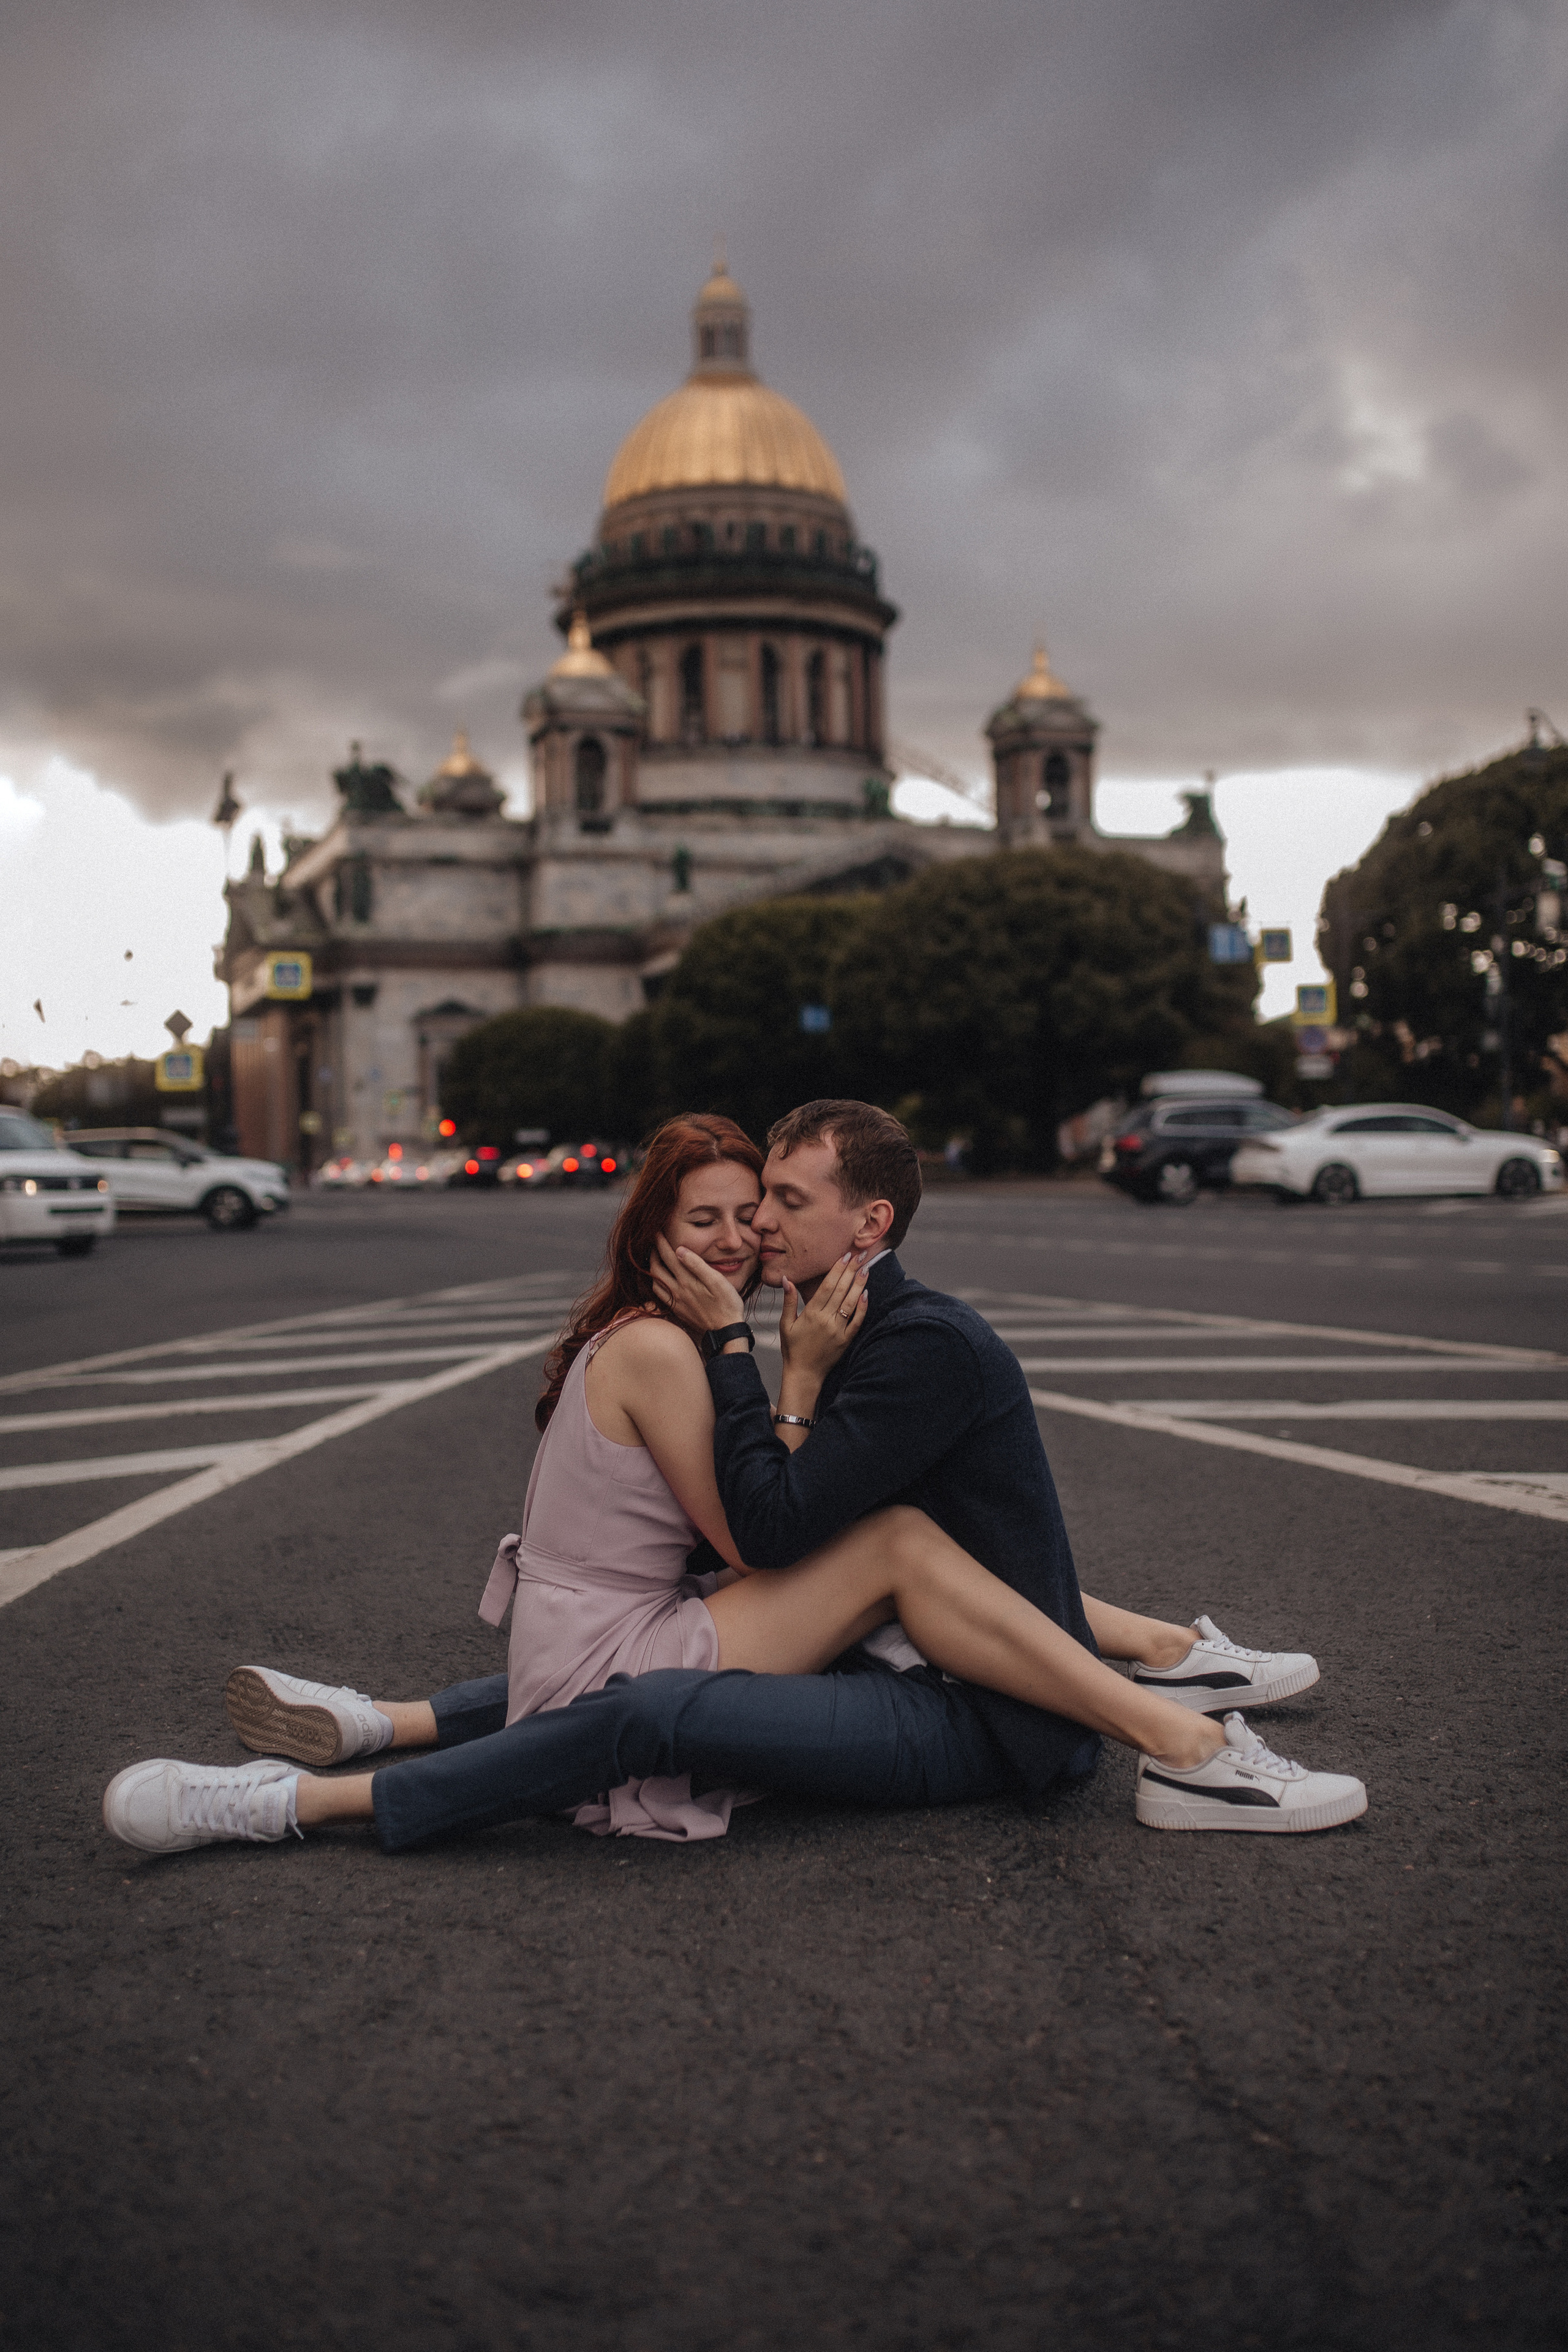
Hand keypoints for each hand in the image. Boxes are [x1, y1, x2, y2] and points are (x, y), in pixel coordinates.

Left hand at [649, 1232, 746, 1331]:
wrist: (725, 1333)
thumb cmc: (727, 1305)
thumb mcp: (717, 1282)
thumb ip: (698, 1265)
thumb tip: (680, 1250)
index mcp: (686, 1281)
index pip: (669, 1256)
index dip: (661, 1241)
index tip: (656, 1229)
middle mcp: (677, 1291)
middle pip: (657, 1268)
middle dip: (653, 1252)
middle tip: (652, 1241)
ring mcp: (676, 1302)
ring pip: (655, 1282)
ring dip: (652, 1268)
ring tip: (654, 1258)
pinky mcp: (678, 1311)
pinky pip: (659, 1295)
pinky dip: (656, 1283)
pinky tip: (660, 1281)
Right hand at [778, 1253, 868, 1384]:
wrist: (804, 1374)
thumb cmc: (793, 1348)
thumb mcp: (786, 1324)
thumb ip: (789, 1301)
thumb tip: (787, 1279)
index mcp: (811, 1314)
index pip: (827, 1286)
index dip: (837, 1270)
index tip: (844, 1256)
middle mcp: (826, 1320)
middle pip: (841, 1290)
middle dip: (851, 1271)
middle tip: (860, 1255)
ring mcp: (838, 1330)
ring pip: (851, 1303)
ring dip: (859, 1285)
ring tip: (866, 1269)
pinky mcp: (846, 1340)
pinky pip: (857, 1321)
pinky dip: (862, 1308)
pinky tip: (867, 1294)